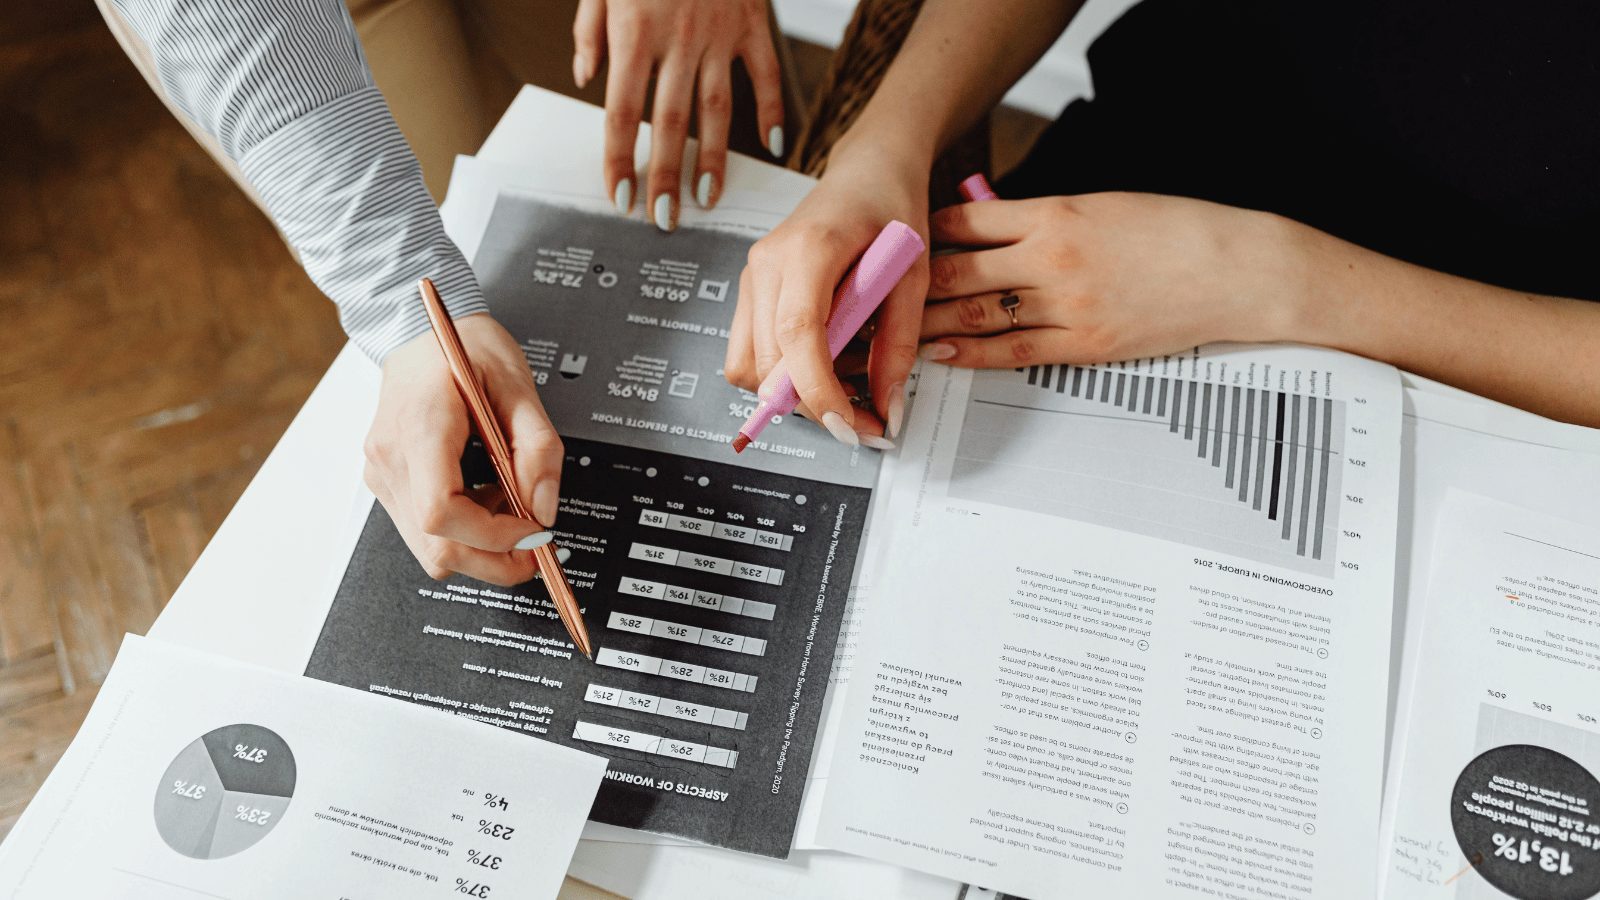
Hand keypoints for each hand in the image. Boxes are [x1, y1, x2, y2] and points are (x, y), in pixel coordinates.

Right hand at [363, 315, 564, 584]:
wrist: (419, 331)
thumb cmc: (463, 348)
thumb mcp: (518, 385)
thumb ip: (538, 449)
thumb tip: (543, 508)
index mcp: (420, 428)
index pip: (442, 512)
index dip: (493, 535)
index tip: (532, 528)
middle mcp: (391, 459)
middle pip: (435, 546)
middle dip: (493, 560)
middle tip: (536, 543)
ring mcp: (384, 474)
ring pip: (429, 548)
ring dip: (480, 544)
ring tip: (508, 502)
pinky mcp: (389, 482)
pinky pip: (425, 528)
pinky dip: (464, 529)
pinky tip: (486, 495)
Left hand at [573, 0, 783, 230]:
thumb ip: (589, 31)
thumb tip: (584, 79)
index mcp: (634, 31)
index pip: (621, 111)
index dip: (619, 158)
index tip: (620, 195)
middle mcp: (677, 40)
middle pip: (669, 123)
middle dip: (665, 176)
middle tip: (664, 217)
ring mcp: (720, 35)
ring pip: (717, 111)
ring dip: (713, 161)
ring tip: (708, 198)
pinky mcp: (753, 25)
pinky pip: (766, 76)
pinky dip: (773, 112)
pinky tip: (772, 146)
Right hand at [725, 155, 929, 446]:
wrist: (867, 171)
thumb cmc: (892, 209)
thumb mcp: (913, 275)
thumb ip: (899, 344)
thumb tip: (888, 410)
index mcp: (810, 249)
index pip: (798, 333)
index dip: (818, 389)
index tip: (850, 425)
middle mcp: (767, 263)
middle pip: (767, 362)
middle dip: (813, 405)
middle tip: (864, 421)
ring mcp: (750, 277)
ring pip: (748, 366)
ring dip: (792, 393)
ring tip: (844, 384)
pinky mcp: (749, 290)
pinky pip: (749, 352)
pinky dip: (782, 374)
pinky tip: (822, 362)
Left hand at [919, 193, 1300, 366]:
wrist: (1237, 268)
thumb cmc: (1177, 230)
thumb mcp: (1103, 205)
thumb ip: (1045, 218)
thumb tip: (994, 229)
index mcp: (1057, 211)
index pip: (967, 220)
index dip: (924, 232)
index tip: (899, 241)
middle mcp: (1054, 257)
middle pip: (958, 269)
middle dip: (908, 283)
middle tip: (873, 292)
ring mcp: (1067, 304)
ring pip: (976, 313)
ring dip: (926, 321)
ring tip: (892, 329)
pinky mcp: (1085, 344)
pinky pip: (1012, 352)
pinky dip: (969, 352)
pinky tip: (940, 353)